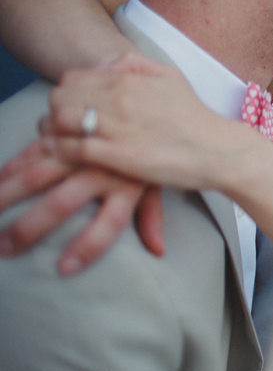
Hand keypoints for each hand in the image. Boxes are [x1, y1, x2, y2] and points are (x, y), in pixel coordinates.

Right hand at [0, 138, 163, 274]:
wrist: (145, 101)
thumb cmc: (149, 149)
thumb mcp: (157, 179)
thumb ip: (152, 215)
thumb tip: (158, 251)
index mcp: (129, 185)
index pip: (110, 223)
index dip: (88, 247)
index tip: (63, 269)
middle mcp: (104, 167)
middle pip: (63, 202)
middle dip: (30, 228)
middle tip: (3, 249)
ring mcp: (82, 146)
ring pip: (39, 173)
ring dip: (8, 196)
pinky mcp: (67, 129)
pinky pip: (33, 148)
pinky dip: (11, 166)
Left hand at [42, 52, 252, 190]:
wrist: (218, 150)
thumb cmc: (195, 116)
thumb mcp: (171, 76)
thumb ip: (137, 64)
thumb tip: (108, 63)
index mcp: (128, 80)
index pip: (71, 78)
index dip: (67, 92)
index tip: (74, 105)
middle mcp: (118, 100)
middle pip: (59, 98)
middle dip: (56, 111)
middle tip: (65, 125)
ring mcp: (116, 128)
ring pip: (59, 121)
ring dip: (53, 131)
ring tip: (61, 140)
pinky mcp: (118, 156)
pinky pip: (72, 149)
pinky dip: (61, 151)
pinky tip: (65, 155)